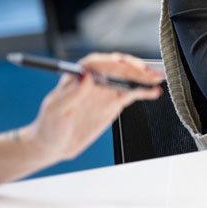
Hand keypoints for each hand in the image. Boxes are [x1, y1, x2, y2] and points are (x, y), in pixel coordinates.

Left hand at [30, 53, 163, 162]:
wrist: (54, 144)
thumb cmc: (48, 126)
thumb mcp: (56, 110)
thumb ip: (72, 93)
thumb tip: (87, 76)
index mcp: (78, 76)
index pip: (99, 62)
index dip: (113, 62)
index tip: (125, 66)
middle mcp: (94, 80)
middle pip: (117, 68)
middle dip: (134, 68)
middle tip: (148, 73)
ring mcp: (106, 91)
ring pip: (128, 78)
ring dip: (143, 77)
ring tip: (158, 78)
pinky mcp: (113, 103)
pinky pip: (131, 94)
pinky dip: (144, 91)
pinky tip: (154, 91)